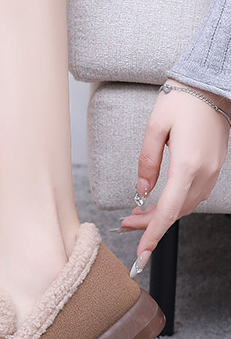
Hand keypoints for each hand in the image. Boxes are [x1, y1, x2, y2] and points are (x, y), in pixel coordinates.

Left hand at [118, 82, 230, 272]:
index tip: (141, 253)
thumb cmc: (182, 99)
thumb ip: (147, 162)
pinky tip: (158, 201)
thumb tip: (142, 192)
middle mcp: (203, 172)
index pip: (168, 210)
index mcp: (188, 164)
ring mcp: (212, 171)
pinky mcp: (213, 167)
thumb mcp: (155, 128)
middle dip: (150, 224)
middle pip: (175, 211)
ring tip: (136, 215)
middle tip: (125, 225)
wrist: (209, 85)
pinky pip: (193, 194)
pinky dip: (174, 203)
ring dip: (161, 214)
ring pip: (185, 205)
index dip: (153, 234)